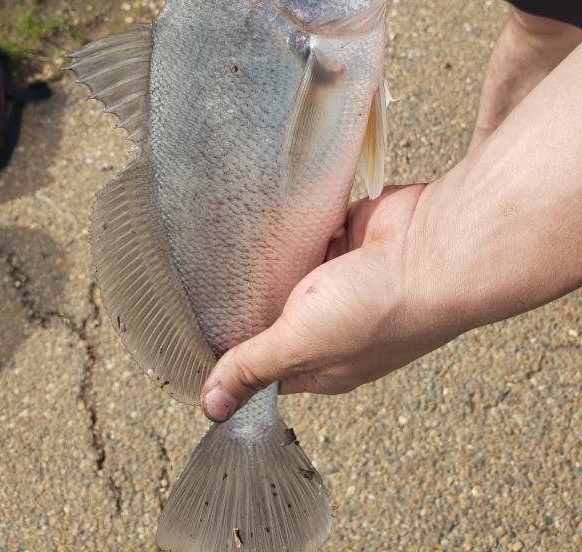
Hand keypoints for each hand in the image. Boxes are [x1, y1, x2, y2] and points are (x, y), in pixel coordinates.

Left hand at [200, 184, 460, 421]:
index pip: (267, 367)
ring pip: (290, 270)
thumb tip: (213, 407)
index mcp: (325, 362)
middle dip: (248, 300)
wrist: (432, 248)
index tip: (194, 339)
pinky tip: (264, 221)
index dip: (234, 356)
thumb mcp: (301, 344)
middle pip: (277, 314)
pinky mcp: (347, 235)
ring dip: (269, 260)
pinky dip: (291, 228)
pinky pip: (308, 232)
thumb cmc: (380, 308)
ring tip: (223, 247)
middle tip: (197, 285)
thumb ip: (255, 367)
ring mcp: (343, 277)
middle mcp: (334, 322)